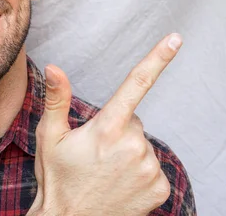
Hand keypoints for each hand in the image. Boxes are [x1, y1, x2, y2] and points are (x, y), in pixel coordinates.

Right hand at [28, 33, 182, 215]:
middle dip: (117, 129)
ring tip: (106, 171)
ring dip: (128, 151)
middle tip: (95, 152)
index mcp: (106, 128)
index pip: (135, 84)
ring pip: (143, 144)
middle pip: (133, 120)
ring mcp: (149, 168)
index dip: (157, 59)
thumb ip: (57, 99)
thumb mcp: (49, 137)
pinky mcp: (160, 187)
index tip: (176, 38)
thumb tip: (55, 67)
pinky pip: (153, 166)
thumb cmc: (58, 179)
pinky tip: (121, 183)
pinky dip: (140, 171)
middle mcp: (133, 145)